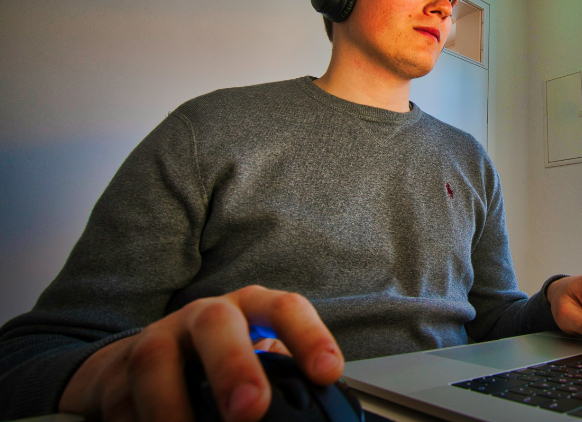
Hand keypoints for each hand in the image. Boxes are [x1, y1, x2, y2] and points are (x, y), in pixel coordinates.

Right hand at [59, 285, 342, 421]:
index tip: (327, 373)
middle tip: (250, 409)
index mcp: (250, 310)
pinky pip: (122, 399)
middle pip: (217, 323)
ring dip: (173, 405)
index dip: (309, 337)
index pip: (285, 309)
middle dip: (234, 365)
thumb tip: (314, 417)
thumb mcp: (258, 365)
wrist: (143, 364)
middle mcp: (204, 317)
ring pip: (156, 359)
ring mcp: (157, 340)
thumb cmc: (217, 364)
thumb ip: (284, 383)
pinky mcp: (116, 374)